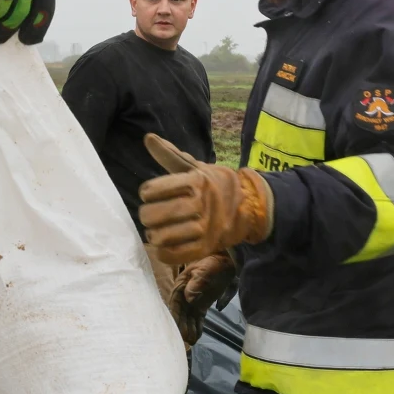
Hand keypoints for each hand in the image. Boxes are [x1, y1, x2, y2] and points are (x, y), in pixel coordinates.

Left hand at [138, 135, 273, 264]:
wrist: (248, 207)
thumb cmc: (214, 185)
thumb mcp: (195, 167)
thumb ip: (170, 155)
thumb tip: (148, 138)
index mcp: (196, 181)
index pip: (153, 190)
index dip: (146, 192)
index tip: (149, 194)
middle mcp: (201, 204)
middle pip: (155, 215)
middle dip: (146, 216)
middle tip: (148, 215)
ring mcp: (205, 229)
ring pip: (163, 237)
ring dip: (153, 235)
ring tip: (155, 231)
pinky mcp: (206, 248)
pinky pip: (175, 255)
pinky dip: (163, 253)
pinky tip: (162, 246)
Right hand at [168, 253, 235, 345]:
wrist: (227, 260)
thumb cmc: (213, 262)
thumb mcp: (204, 269)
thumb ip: (196, 282)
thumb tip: (189, 298)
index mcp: (181, 285)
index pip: (176, 303)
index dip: (175, 316)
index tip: (176, 328)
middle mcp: (184, 294)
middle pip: (181, 313)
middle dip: (182, 326)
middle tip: (185, 339)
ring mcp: (194, 300)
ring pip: (189, 317)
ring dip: (189, 328)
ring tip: (191, 341)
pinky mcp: (202, 304)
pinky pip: (198, 317)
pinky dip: (197, 326)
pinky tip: (197, 336)